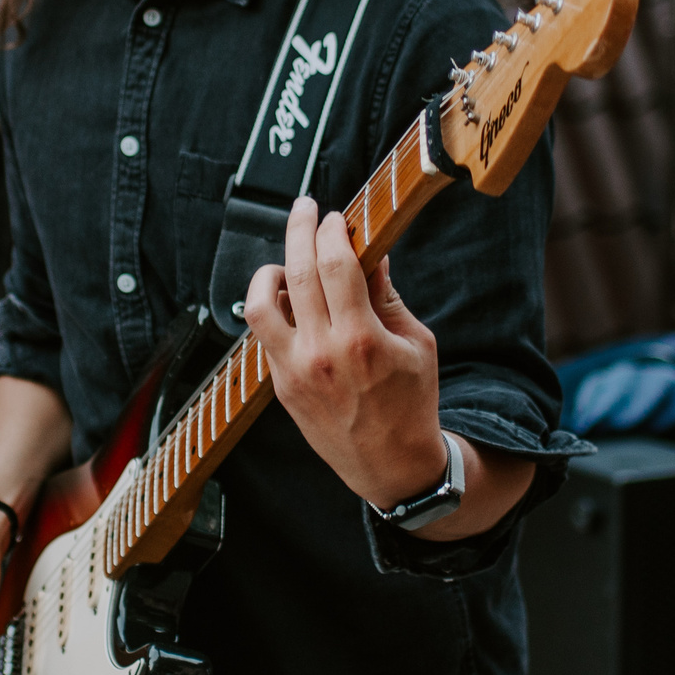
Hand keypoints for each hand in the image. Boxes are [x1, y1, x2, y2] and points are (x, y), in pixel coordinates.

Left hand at [246, 197, 449, 509]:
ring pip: (259, 305)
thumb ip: (387, 296)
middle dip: (298, 229)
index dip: (332, 231)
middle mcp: (321, 352)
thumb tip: (370, 252)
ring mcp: (294, 371)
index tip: (335, 217)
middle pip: (296, 272)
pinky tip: (289, 300)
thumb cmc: (412, 403)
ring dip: (268, 272)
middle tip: (304, 208)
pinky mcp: (281, 387)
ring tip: (285, 262)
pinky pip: (264, 336)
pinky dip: (272, 309)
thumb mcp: (415, 344)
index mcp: (361, 338)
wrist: (392, 466)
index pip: (334, 264)